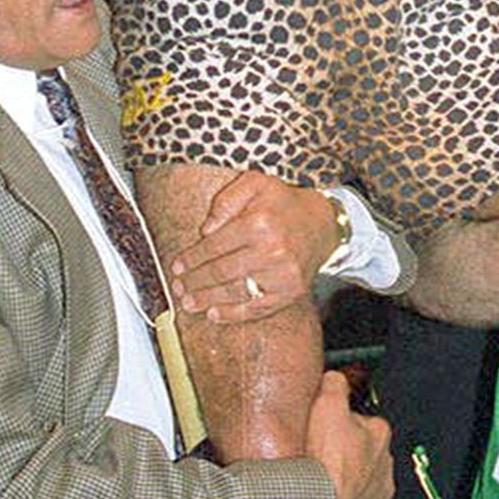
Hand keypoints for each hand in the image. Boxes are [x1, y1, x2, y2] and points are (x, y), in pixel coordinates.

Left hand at [169, 171, 340, 320]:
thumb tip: (205, 230)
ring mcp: (282, 275)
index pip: (215, 246)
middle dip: (194, 281)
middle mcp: (271, 251)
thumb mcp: (255, 183)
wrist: (321, 223)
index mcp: (258, 223)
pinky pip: (256, 308)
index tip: (177, 266)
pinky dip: (233, 315)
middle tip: (177, 288)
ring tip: (189, 303)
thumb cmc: (282, 203)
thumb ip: (226, 200)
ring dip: (207, 300)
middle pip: (221, 272)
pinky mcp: (290, 293)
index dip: (192, 258)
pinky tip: (214, 315)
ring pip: (235, 292)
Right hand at [304, 369, 393, 498]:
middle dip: (347, 447)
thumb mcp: (325, 404)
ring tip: (325, 474)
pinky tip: (332, 493)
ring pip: (364, 474)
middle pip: (364, 446)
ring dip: (349, 473)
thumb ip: (335, 383)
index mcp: (379, 432)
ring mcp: (380, 488)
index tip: (327, 425)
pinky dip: (350, 498)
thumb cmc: (324, 460)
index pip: (362, 417)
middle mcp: (385, 460)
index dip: (341, 419)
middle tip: (323, 451)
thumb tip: (335, 378)